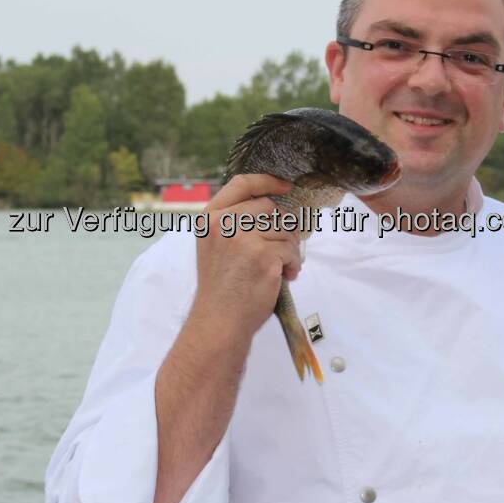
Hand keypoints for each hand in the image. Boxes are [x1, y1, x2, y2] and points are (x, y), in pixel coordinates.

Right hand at [189, 174, 302, 340]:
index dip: (267, 181)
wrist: (219, 321)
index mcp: (209, 218)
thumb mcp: (215, 245)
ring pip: (284, 229)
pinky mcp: (263, 257)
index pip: (241, 183)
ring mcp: (244, 239)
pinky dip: (294, 264)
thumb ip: (233, 222)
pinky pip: (292, 250)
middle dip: (280, 227)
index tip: (285, 186)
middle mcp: (224, 224)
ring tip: (280, 268)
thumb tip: (272, 207)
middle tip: (279, 250)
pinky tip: (284, 277)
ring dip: (289, 249)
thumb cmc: (221, 287)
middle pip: (268, 207)